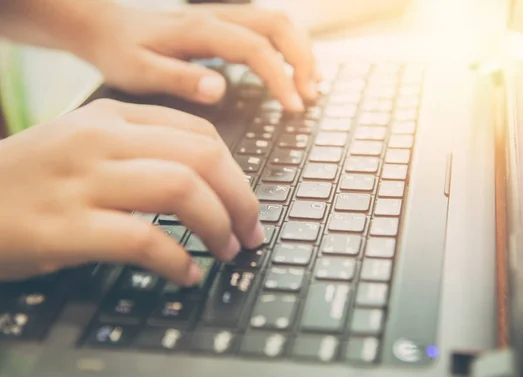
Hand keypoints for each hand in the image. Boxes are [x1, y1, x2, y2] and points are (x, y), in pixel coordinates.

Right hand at [0, 99, 262, 283]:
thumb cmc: (30, 180)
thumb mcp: (84, 145)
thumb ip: (140, 150)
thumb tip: (206, 181)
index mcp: (112, 117)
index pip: (200, 135)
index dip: (237, 173)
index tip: (246, 204)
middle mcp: (101, 140)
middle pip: (203, 159)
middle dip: (241, 199)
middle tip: (250, 231)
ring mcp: (82, 181)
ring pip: (181, 190)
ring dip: (218, 226)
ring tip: (226, 251)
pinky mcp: (65, 227)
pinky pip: (143, 239)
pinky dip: (177, 260)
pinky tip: (185, 274)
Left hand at [81, 3, 317, 110]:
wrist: (103, 24)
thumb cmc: (119, 50)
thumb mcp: (139, 71)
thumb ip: (180, 79)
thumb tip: (220, 89)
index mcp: (200, 31)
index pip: (255, 49)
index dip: (280, 77)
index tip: (294, 107)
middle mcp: (216, 17)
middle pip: (278, 24)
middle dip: (303, 59)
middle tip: (312, 95)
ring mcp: (221, 17)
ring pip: (277, 21)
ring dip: (301, 50)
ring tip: (313, 84)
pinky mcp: (222, 23)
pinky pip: (265, 27)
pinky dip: (287, 47)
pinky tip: (292, 70)